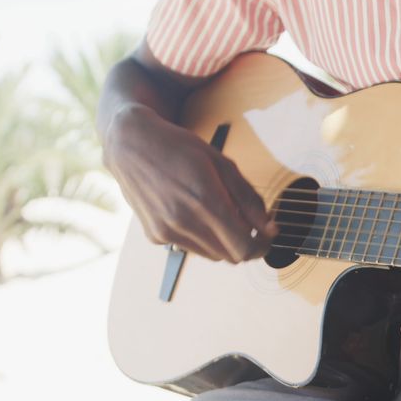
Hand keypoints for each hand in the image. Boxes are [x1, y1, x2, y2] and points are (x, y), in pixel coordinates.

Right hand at [104, 104, 276, 262]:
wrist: (130, 144)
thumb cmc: (179, 148)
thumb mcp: (223, 164)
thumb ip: (249, 199)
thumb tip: (270, 227)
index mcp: (205, 200)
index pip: (244, 246)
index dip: (262, 246)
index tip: (268, 237)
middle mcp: (184, 221)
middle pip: (231, 256)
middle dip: (246, 245)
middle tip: (251, 228)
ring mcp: (167, 231)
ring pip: (213, 255)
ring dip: (224, 243)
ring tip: (222, 216)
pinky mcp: (155, 235)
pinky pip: (191, 248)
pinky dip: (202, 238)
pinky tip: (196, 214)